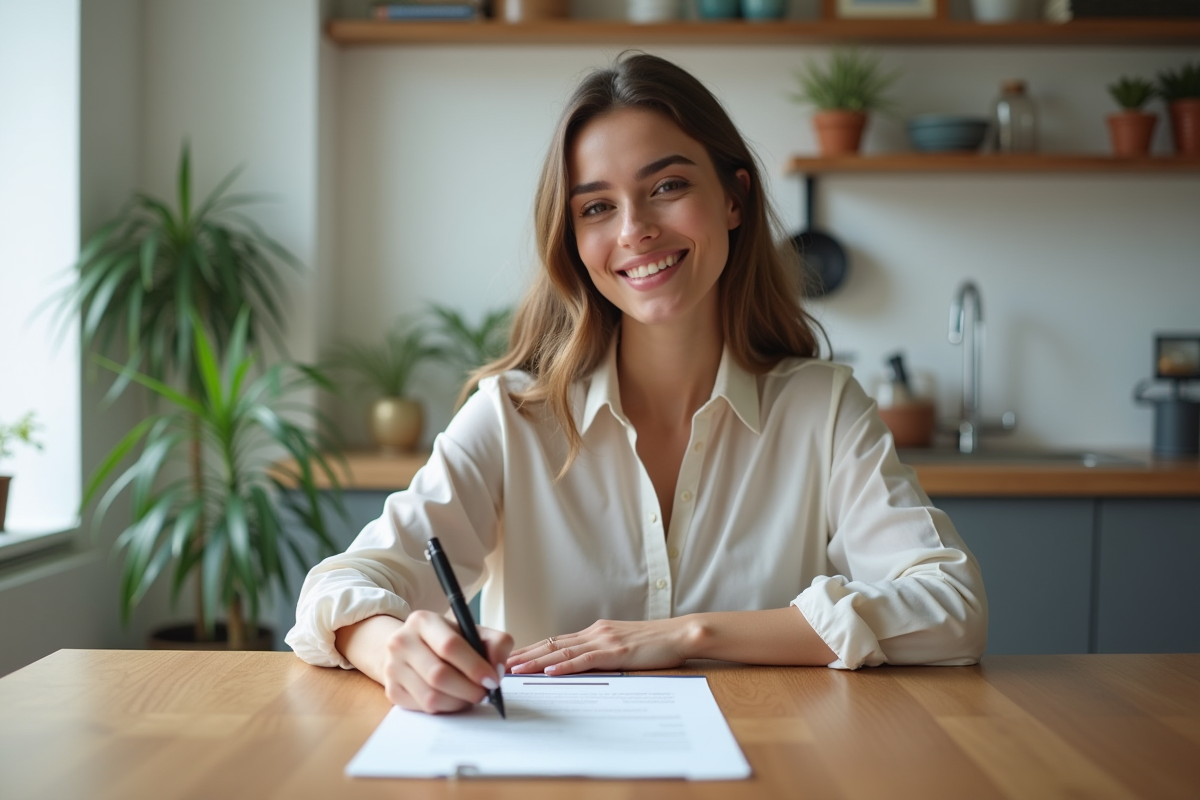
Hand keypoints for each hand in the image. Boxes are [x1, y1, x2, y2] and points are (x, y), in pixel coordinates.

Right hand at [376, 610, 512, 713]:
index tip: (492, 680)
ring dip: (458, 702)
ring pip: (431, 696)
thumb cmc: (449, 640)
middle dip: (468, 689)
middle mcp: (402, 641)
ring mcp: (392, 667)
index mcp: (423, 620)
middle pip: (439, 675)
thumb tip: (497, 670)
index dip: (474, 666)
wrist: (411, 648)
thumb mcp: (474, 632)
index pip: (450, 646)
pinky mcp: (392, 690)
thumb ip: (496, 644)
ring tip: (469, 696)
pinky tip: (452, 698)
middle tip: (484, 694)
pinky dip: (444, 708)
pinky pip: (423, 708)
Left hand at [505, 618, 695, 675]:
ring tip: (516, 669)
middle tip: (502, 664)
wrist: (680, 633)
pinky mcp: (616, 651)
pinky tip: (550, 671)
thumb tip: (584, 665)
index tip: (513, 658)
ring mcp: (605, 640)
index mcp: (596, 632)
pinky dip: (565, 666)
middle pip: (553, 645)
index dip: (533, 650)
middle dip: (526, 655)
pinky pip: (585, 660)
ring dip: (537, 661)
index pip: (557, 642)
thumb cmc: (655, 643)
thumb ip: (603, 652)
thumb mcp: (623, 645)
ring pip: (563, 652)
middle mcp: (596, 632)